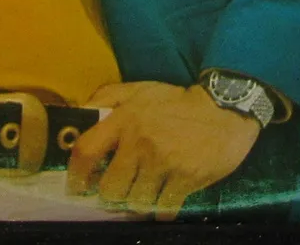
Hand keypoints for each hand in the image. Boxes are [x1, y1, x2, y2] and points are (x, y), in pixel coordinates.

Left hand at [66, 80, 259, 220]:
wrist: (223, 108)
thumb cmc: (176, 101)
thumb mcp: (139, 89)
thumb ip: (106, 96)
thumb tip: (80, 112)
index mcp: (125, 118)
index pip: (86, 151)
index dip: (77, 174)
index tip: (79, 185)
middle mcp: (140, 142)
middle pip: (110, 189)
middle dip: (112, 193)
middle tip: (121, 188)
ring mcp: (163, 163)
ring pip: (135, 202)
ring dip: (138, 200)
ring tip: (146, 189)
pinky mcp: (184, 180)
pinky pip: (162, 209)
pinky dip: (162, 208)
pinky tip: (167, 195)